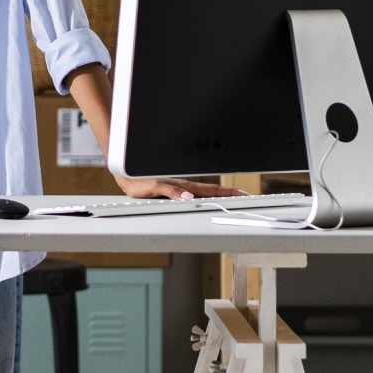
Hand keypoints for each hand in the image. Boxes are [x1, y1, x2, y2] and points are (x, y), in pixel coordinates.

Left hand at [114, 175, 245, 200]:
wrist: (125, 173)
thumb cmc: (137, 181)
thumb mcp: (153, 187)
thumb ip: (170, 192)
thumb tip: (187, 198)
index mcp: (184, 185)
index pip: (211, 190)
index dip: (227, 192)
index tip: (243, 195)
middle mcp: (185, 186)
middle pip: (213, 190)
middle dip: (230, 193)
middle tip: (247, 197)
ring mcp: (181, 187)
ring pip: (205, 191)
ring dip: (221, 194)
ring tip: (234, 198)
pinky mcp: (175, 189)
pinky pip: (196, 192)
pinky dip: (207, 194)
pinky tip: (209, 198)